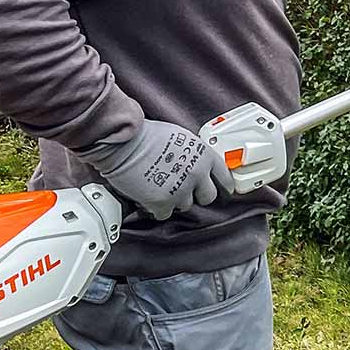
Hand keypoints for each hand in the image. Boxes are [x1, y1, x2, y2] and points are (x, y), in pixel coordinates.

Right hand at [76, 119, 234, 220]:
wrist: (124, 142)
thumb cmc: (147, 135)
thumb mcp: (181, 137)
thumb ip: (193, 154)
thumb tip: (194, 164)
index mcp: (204, 155)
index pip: (225, 176)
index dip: (224, 185)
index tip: (224, 191)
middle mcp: (197, 174)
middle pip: (208, 197)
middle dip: (196, 194)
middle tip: (183, 189)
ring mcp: (181, 190)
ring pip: (185, 205)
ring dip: (174, 200)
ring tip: (159, 187)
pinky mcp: (163, 203)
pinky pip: (165, 214)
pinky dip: (157, 208)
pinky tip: (148, 197)